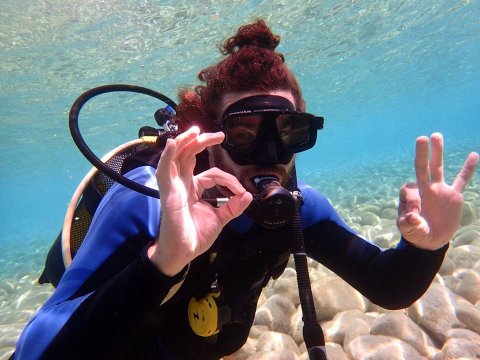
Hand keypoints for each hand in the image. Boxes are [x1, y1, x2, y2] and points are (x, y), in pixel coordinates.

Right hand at [148, 126, 252, 275]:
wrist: (182, 253)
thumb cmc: (195, 236)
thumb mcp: (220, 219)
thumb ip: (233, 207)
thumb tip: (248, 195)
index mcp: (193, 188)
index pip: (211, 174)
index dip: (228, 179)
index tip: (240, 191)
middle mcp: (182, 184)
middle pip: (189, 156)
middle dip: (202, 142)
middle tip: (219, 136)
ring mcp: (173, 187)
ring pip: (175, 157)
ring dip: (184, 142)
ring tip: (195, 131)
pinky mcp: (167, 193)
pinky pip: (164, 170)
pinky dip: (167, 156)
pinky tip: (172, 144)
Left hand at [397, 133, 477, 249]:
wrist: (431, 240)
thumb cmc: (417, 234)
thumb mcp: (410, 231)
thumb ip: (409, 225)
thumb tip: (411, 217)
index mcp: (413, 196)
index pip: (408, 189)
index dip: (409, 200)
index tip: (413, 216)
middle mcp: (425, 189)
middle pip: (422, 167)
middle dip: (422, 154)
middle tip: (421, 138)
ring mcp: (440, 190)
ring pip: (438, 168)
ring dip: (437, 152)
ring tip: (436, 135)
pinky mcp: (453, 196)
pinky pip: (462, 180)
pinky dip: (468, 168)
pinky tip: (474, 155)